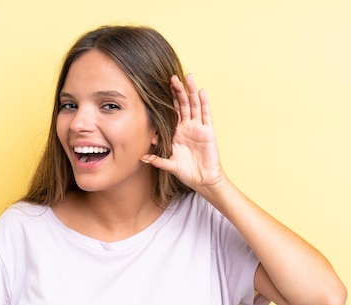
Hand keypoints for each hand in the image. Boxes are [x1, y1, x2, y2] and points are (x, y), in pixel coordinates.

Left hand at [141, 74, 225, 190]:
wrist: (203, 180)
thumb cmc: (187, 173)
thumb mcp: (169, 165)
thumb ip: (157, 160)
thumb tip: (142, 157)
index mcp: (178, 133)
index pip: (173, 112)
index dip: (169, 100)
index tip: (162, 87)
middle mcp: (188, 127)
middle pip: (183, 104)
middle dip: (178, 91)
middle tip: (172, 77)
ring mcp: (199, 128)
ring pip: (195, 105)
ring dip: (191, 91)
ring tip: (187, 77)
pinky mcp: (208, 132)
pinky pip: (206, 115)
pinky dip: (204, 103)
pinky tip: (201, 91)